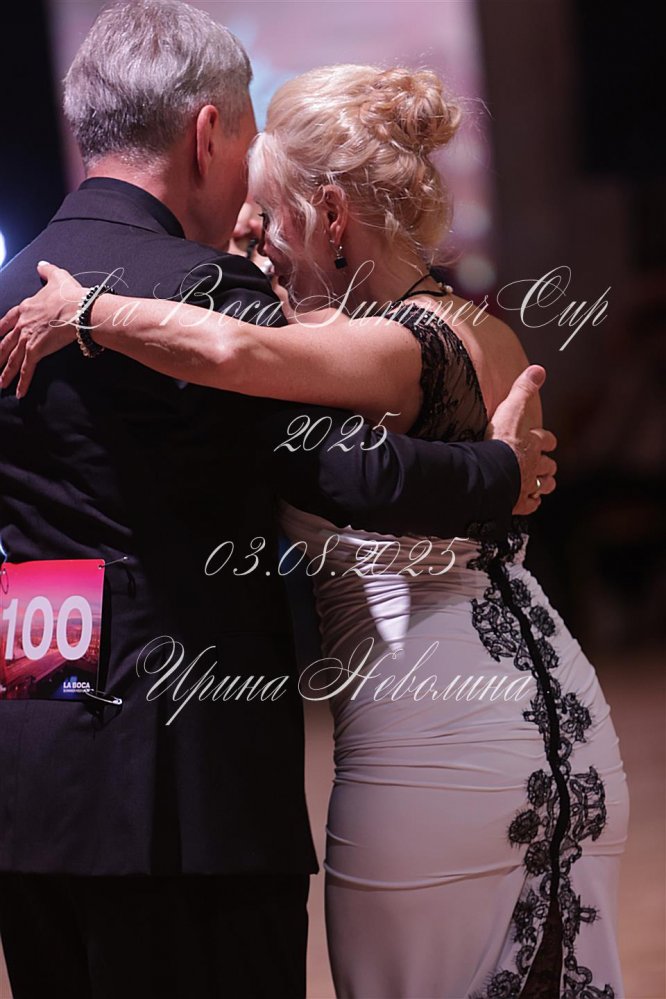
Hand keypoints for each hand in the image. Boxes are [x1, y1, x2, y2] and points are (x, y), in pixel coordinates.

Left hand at [0, 261, 86, 396]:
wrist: (78, 309)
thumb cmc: (70, 295)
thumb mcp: (57, 277)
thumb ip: (47, 272)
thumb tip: (41, 265)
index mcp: (26, 309)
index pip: (7, 321)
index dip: (0, 331)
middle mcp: (22, 324)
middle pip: (5, 343)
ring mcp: (27, 338)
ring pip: (12, 359)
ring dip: (6, 373)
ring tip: (0, 384)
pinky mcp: (36, 351)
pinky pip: (27, 370)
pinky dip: (23, 382)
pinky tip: (19, 393)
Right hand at [486, 365, 556, 514]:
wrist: (492, 470)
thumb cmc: (502, 440)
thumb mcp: (512, 407)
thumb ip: (523, 388)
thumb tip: (539, 369)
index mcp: (534, 444)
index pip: (546, 441)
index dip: (547, 441)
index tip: (548, 443)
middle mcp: (534, 465)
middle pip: (548, 466)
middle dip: (548, 465)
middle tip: (546, 465)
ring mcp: (527, 484)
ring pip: (544, 486)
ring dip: (544, 484)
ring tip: (542, 484)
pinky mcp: (518, 501)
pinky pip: (529, 504)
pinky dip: (531, 502)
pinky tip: (529, 501)